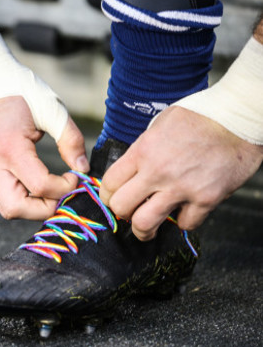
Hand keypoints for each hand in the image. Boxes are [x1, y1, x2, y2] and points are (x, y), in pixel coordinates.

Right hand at [0, 96, 88, 219]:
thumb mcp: (53, 110)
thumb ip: (71, 140)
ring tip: (52, 190)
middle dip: (44, 208)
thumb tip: (83, 169)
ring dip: (33, 207)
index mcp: (9, 148)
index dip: (64, 188)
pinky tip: (39, 185)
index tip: (76, 177)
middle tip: (62, 193)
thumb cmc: (21, 91)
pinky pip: (4, 196)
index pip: (40, 186)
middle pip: (15, 209)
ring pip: (8, 209)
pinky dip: (25, 199)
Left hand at [100, 106, 262, 240]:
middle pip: (121, 207)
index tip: (113, 198)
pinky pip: (185, 224)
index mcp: (143, 151)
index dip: (108, 194)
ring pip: (145, 224)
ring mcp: (181, 188)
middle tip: (128, 213)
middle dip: (122, 213)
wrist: (238, 119)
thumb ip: (143, 148)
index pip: (109, 183)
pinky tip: (184, 212)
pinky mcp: (206, 199)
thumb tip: (131, 169)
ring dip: (144, 230)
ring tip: (146, 230)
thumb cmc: (200, 116)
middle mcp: (157, 172)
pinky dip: (183, 222)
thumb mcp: (160, 124)